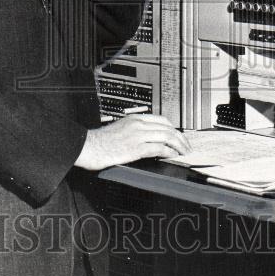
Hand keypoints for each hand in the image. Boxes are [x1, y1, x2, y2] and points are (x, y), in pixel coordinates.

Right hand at [74, 114, 192, 170]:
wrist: (88, 146)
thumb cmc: (101, 141)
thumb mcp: (120, 129)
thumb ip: (135, 130)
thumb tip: (149, 139)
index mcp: (134, 119)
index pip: (162, 120)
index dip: (174, 128)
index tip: (179, 136)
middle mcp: (137, 125)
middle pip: (167, 128)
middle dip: (180, 137)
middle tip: (186, 146)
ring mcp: (137, 136)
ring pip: (166, 136)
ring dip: (178, 145)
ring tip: (183, 152)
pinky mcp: (135, 148)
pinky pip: (158, 148)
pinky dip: (168, 152)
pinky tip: (172, 156)